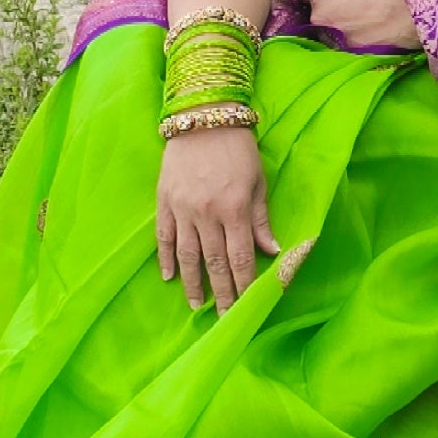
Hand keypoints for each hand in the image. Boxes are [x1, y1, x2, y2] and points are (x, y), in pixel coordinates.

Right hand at [156, 127, 277, 312]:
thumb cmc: (238, 149)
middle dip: (222, 294)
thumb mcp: (258, 181)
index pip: (241, 258)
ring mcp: (183, 209)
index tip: (247, 306)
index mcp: (235, 209)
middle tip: (225, 319)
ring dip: (193, 284)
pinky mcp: (165, 201)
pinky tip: (169, 277)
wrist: (204, 118)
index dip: (244, 285)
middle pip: (215, 263)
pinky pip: (164, 237)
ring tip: (197, 306)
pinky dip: (167, 259)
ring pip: (188, 256)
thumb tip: (273, 252)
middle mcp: (208, 214)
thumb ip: (261, 219)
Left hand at [301, 0, 421, 51]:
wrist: (403, 16)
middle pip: (312, 11)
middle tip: (341, 7)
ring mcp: (327, 34)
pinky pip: (334, 41)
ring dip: (330, 24)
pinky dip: (340, 36)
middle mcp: (317, 16)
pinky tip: (355, 31)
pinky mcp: (339, 49)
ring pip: (322, 27)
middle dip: (322, 8)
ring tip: (350, 20)